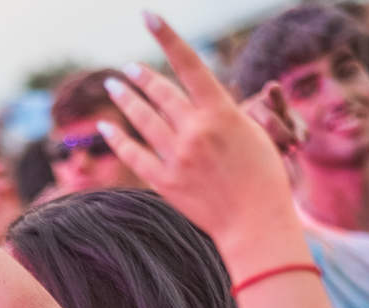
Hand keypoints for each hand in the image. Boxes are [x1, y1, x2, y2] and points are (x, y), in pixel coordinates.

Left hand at [98, 14, 298, 263]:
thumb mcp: (252, 133)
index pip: (189, 64)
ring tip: (113, 85)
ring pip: (142, 119)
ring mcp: (178, 157)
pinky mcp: (165, 182)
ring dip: (125, 99)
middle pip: (160, 92)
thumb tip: (199, 99)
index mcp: (221, 113)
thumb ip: (222, 113)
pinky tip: (105, 127)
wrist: (256, 225)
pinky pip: (133, 155)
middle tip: (130, 67)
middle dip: (142, 76)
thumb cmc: (263, 177)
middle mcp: (196, 130)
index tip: (148, 15)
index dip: (167, 37)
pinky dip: (117, 139)